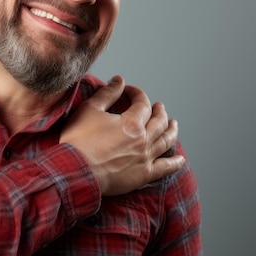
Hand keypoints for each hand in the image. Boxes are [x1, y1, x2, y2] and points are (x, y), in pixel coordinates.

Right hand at [60, 76, 184, 195]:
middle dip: (158, 111)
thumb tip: (119, 80)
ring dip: (171, 130)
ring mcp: (145, 158)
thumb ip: (107, 94)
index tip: (129, 91)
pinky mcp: (143, 175)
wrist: (75, 171)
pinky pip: (165, 167)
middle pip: (159, 121)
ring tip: (173, 125)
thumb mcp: (89, 110)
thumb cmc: (78, 141)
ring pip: (165, 141)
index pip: (142, 103)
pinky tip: (180, 159)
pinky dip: (175, 162)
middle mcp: (143, 139)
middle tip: (158, 107)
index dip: (137, 93)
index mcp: (131, 122)